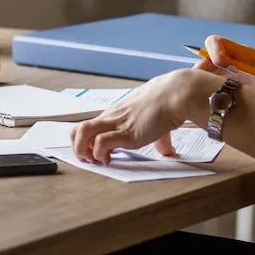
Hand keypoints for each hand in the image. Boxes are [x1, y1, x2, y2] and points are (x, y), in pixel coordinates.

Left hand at [70, 69, 214, 163]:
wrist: (176, 94)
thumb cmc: (168, 103)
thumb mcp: (157, 122)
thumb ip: (160, 138)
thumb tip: (167, 151)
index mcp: (116, 113)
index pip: (89, 125)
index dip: (85, 141)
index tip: (94, 153)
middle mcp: (112, 117)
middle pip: (78, 129)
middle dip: (78, 148)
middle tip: (90, 159)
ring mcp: (117, 123)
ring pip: (82, 133)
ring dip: (82, 150)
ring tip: (94, 161)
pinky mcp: (125, 132)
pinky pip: (100, 143)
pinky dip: (100, 155)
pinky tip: (110, 159)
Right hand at [195, 35, 254, 99]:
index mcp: (239, 52)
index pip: (217, 43)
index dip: (216, 54)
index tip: (225, 68)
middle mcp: (225, 58)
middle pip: (203, 56)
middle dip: (201, 71)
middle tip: (205, 87)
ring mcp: (218, 69)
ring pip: (200, 71)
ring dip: (199, 83)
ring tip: (204, 97)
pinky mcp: (216, 80)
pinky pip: (202, 82)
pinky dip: (202, 91)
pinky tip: (208, 103)